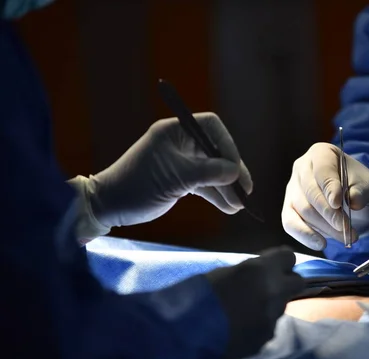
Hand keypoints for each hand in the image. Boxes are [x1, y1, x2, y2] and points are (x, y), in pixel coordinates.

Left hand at [85, 112, 252, 228]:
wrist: (110, 206)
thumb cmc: (137, 186)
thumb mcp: (175, 179)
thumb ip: (207, 173)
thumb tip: (235, 172)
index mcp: (174, 132)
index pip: (211, 128)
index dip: (227, 145)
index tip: (235, 168)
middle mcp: (179, 143)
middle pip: (215, 151)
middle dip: (231, 172)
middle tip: (246, 190)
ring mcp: (180, 161)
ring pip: (211, 170)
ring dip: (226, 187)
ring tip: (239, 206)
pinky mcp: (179, 179)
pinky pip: (204, 183)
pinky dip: (216, 194)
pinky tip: (228, 207)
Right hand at [205, 247, 304, 358]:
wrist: (187, 334)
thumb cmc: (198, 295)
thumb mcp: (224, 272)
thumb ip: (248, 272)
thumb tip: (258, 274)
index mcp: (261, 270)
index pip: (289, 257)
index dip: (281, 261)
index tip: (272, 265)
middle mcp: (274, 293)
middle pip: (297, 283)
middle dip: (285, 283)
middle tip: (268, 287)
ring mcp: (272, 319)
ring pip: (281, 307)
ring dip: (270, 306)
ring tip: (246, 312)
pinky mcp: (265, 340)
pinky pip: (269, 328)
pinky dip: (259, 326)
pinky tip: (240, 329)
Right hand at [282, 143, 368, 250]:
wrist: (352, 195)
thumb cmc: (357, 185)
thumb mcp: (366, 183)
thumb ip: (361, 191)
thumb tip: (354, 201)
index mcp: (321, 154)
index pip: (322, 171)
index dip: (330, 188)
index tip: (339, 204)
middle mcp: (302, 168)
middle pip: (310, 193)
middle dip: (329, 214)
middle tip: (347, 228)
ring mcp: (292, 188)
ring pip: (303, 210)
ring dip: (325, 227)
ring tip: (346, 236)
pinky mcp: (288, 208)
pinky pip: (290, 223)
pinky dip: (305, 235)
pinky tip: (321, 244)